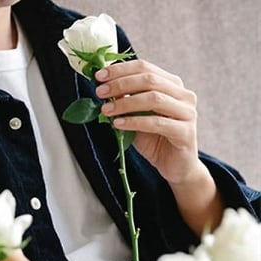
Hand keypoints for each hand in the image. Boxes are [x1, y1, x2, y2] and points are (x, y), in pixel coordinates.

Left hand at [96, 60, 223, 233]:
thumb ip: (125, 103)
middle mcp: (183, 94)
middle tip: (99, 91)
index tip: (99, 75)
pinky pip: (157, 123)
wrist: (175, 166)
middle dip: (120, 84)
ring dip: (125, 103)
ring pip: (154, 99)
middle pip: (149, 80)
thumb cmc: (155, 140)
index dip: (121, 70)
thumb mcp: (135, 118)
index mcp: (172, 85)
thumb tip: (103, 89)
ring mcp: (187, 112)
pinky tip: (118, 124)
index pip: (145, 67)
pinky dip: (135, 122)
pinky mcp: (185, 132)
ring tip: (105, 110)